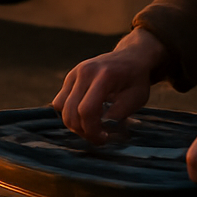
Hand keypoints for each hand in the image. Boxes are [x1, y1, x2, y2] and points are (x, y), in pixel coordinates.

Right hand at [52, 28, 166, 144]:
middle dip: (83, 131)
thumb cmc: (136, 80)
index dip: (92, 131)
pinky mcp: (70, 77)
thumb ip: (116, 115)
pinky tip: (86, 115)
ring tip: (92, 127)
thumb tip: (98, 131)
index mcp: (104, 76)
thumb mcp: (135, 100)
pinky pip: (60, 101)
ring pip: (61, 107)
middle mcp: (85, 72)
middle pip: (71, 111)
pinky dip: (69, 113)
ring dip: (74, 123)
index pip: (86, 110)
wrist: (132, 57)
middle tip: (99, 137)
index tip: (104, 138)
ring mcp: (75, 73)